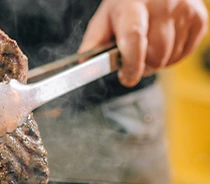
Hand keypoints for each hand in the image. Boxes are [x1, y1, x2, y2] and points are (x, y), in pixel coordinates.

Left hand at [79, 0, 207, 86]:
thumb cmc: (126, 6)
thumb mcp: (105, 19)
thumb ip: (93, 42)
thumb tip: (84, 64)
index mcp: (133, 5)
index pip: (135, 40)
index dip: (132, 66)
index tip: (126, 77)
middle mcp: (162, 4)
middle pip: (156, 55)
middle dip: (143, 66)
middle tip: (136, 60)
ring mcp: (184, 10)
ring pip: (169, 58)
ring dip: (157, 62)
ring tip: (149, 49)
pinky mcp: (198, 18)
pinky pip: (184, 54)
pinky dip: (172, 57)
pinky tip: (164, 44)